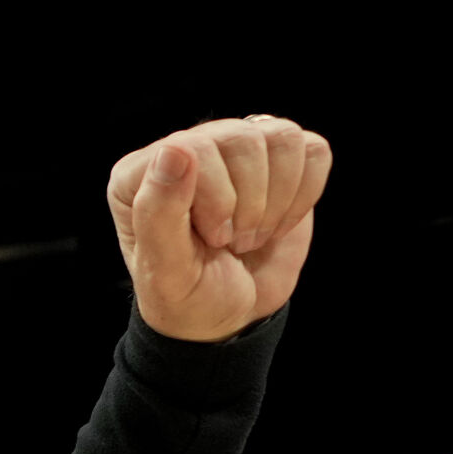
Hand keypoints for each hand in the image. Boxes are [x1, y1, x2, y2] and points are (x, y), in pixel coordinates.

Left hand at [107, 116, 331, 341]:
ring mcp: (232, 150)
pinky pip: (313, 150)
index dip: (218, 200)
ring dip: (277, 201)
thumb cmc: (188, 295)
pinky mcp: (277, 160)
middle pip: (242, 140)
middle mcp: (185, 150)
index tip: (213, 240)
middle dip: (249, 205)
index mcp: (139, 174)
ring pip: (282, 139)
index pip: (194, 149)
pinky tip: (278, 222)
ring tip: (251, 234)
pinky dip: (304, 195)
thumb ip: (158, 213)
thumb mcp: (166, 270)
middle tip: (233, 242)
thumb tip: (175, 150)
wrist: (230, 315)